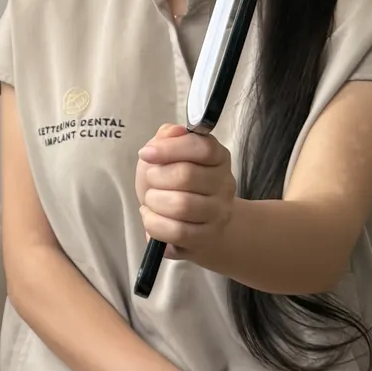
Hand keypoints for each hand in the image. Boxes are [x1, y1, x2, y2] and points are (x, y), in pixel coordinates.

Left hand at [137, 125, 235, 262]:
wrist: (197, 223)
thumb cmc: (176, 183)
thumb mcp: (168, 154)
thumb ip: (168, 137)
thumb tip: (172, 132)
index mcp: (218, 157)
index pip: (202, 148)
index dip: (169, 149)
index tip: (146, 153)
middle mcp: (224, 185)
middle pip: (186, 176)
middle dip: (156, 177)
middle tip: (150, 181)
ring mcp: (218, 214)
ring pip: (181, 205)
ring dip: (154, 202)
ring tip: (151, 201)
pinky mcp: (206, 238)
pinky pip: (177, 232)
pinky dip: (154, 224)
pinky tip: (152, 217)